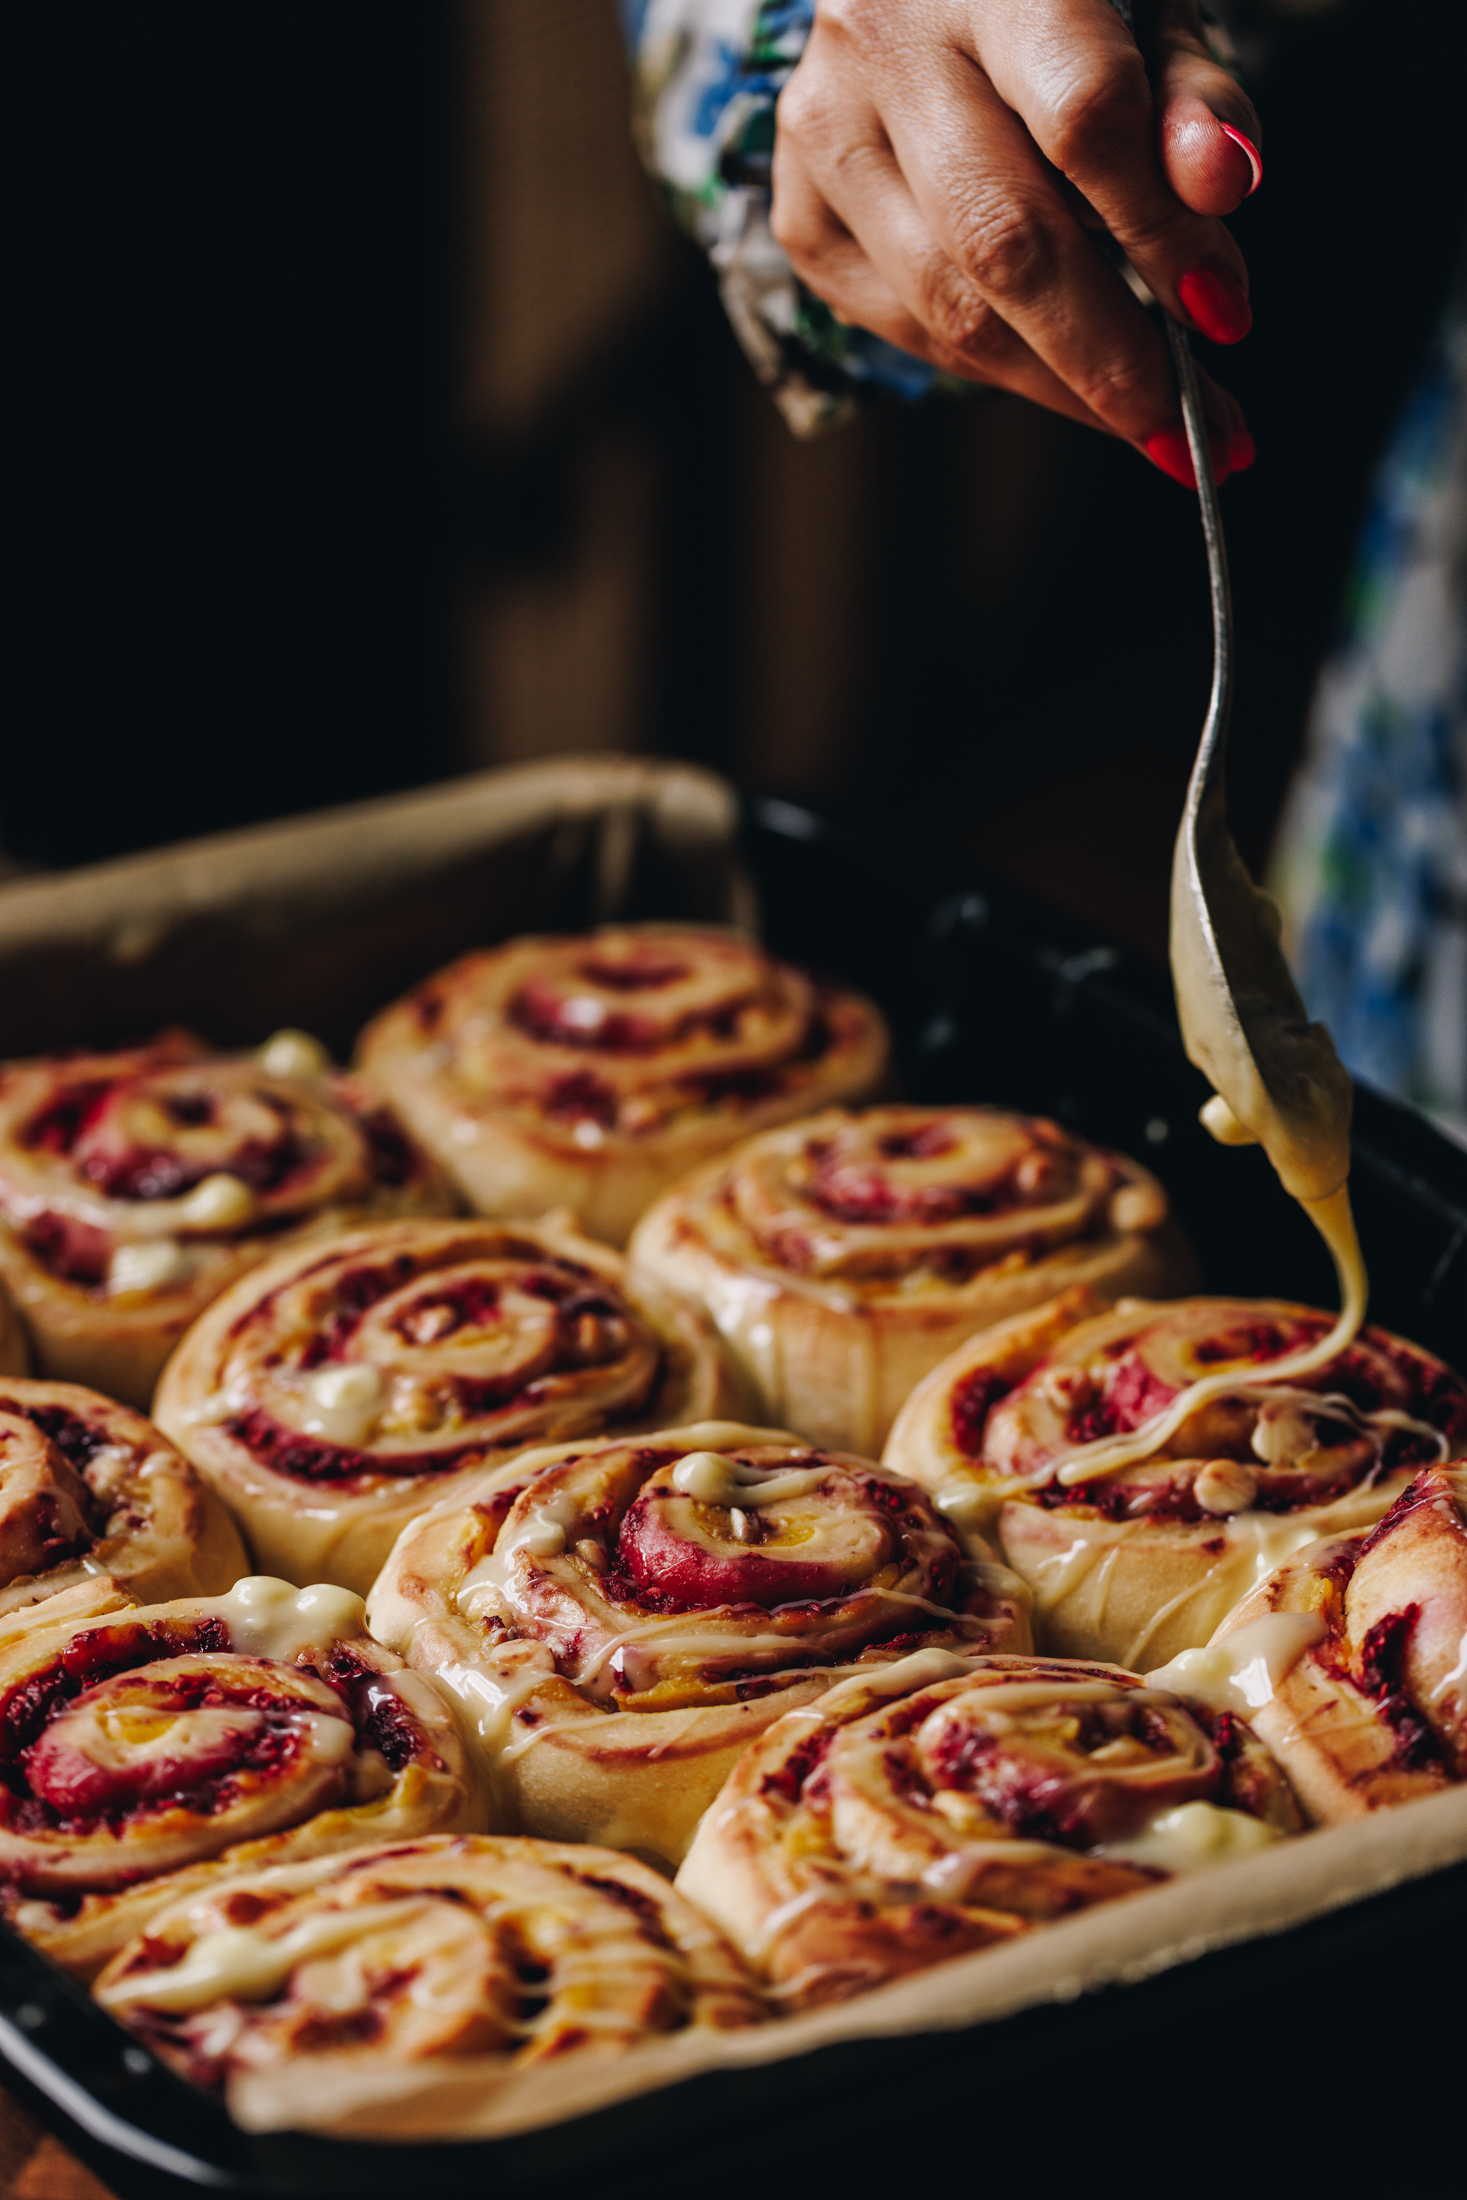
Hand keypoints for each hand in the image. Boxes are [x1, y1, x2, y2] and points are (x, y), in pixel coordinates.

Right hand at [772, 0, 1261, 482]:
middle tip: (1192, 430)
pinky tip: (1061, 378)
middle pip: (1002, 239)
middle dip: (1110, 357)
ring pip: (949, 306)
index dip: (1160, 232)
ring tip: (1147, 422)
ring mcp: (822, 135)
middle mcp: (881, 46)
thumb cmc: (1059, 8)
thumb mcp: (1148, 13)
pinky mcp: (803, 215)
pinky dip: (998, 369)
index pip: (1083, 120)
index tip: (1225, 316)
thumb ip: (1193, 96)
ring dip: (1061, 386)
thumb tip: (1223, 185)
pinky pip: (909, 328)